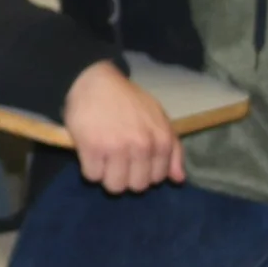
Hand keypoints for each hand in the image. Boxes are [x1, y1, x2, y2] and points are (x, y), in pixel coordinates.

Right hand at [61, 60, 183, 192]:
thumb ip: (173, 149)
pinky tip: (90, 153)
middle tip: (116, 159)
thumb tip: (178, 180)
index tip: (133, 158)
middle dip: (126, 176)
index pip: (157, 179)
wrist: (95, 80)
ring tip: (103, 159)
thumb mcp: (158, 118)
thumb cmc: (128, 99)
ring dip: (107, 176)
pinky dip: (89, 168)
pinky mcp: (92, 148)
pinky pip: (92, 176)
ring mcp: (116, 148)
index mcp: (161, 140)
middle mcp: (142, 147)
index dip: (143, 171)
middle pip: (136, 187)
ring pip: (114, 186)